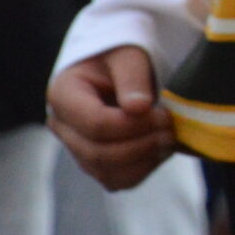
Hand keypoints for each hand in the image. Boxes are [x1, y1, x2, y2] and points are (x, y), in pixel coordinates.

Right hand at [47, 46, 175, 189]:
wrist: (121, 69)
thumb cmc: (122, 57)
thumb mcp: (129, 54)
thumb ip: (132, 77)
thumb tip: (138, 108)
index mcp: (63, 95)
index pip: (95, 123)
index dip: (133, 125)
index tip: (164, 113)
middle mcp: (63, 126)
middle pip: (98, 153)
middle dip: (142, 144)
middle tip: (171, 127)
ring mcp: (77, 148)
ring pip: (108, 172)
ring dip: (145, 159)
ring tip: (169, 137)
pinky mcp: (96, 163)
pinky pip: (118, 180)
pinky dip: (144, 169)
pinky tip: (161, 148)